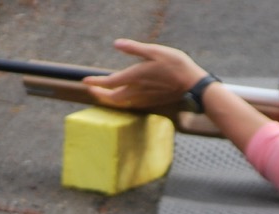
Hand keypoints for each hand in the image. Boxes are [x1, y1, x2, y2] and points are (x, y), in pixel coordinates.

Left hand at [83, 39, 207, 108]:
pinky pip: (131, 104)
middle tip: (91, 89)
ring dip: (109, 99)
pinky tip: (122, 97)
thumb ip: (134, 48)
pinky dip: (122, 102)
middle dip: (99, 94)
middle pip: (112, 98)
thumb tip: (116, 44)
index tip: (85, 81)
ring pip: (121, 103)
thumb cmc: (176, 65)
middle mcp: (137, 91)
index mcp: (136, 76)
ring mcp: (145, 98)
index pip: (110, 82)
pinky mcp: (152, 102)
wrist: (193, 85)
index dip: (96, 82)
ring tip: (103, 94)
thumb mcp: (155, 51)